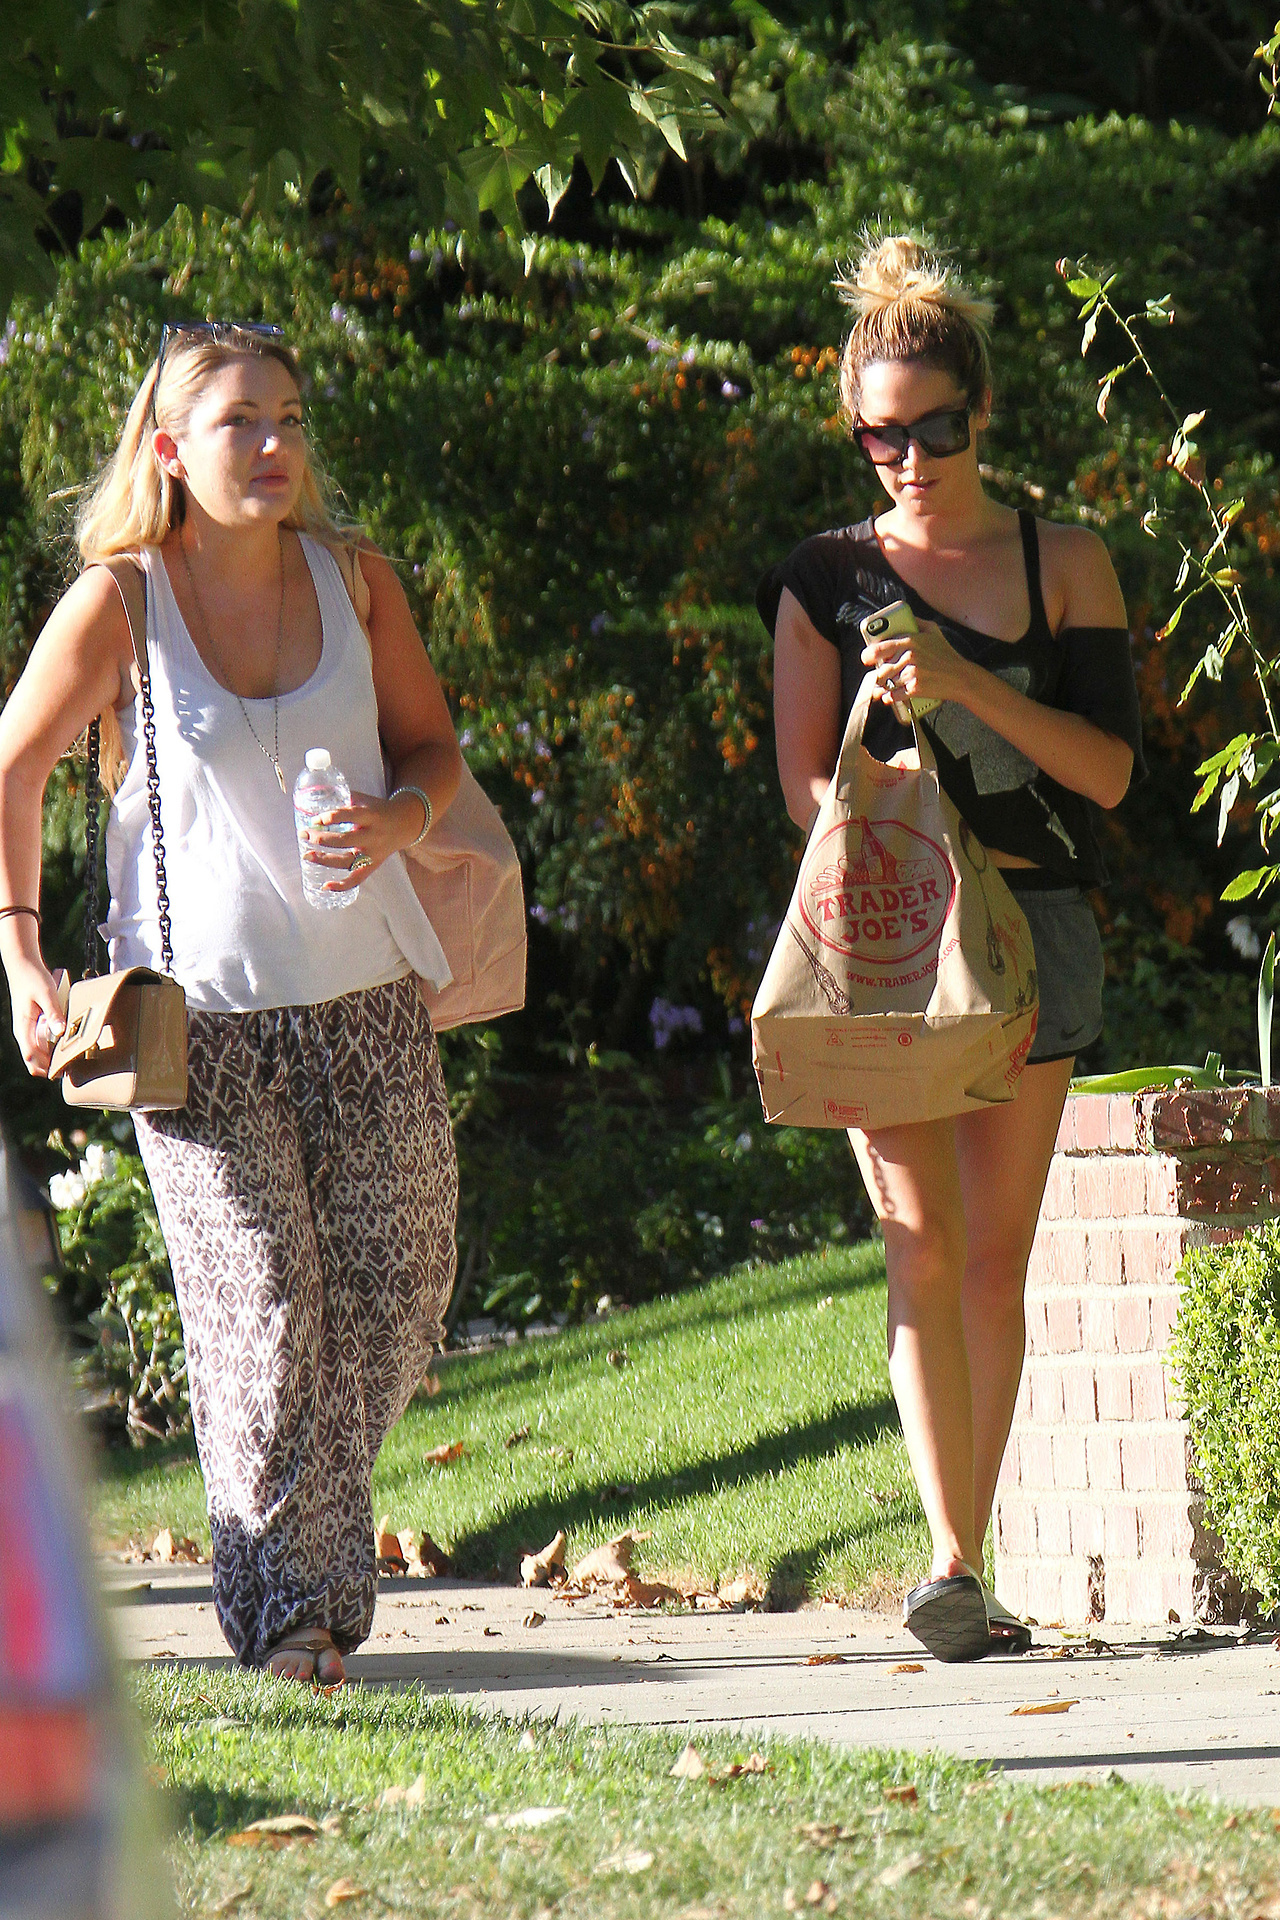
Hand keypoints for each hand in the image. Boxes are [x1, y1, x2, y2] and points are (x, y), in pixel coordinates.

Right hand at [8, 958, 66, 1076]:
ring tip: (72, 1058)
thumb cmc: (33, 977)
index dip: (46, 1067)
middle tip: (71, 1068)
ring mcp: (27, 1029)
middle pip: (33, 1059)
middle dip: (50, 1067)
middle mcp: (23, 1031)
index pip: (31, 1056)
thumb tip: (60, 1032)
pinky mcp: (33, 1024)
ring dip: (51, 1058)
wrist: (22, 964)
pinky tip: (66, 1044)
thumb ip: (53, 1013)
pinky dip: (51, 1048)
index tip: (64, 1069)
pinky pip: (41, 1043)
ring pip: (37, 1053)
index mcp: (23, 1027)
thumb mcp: (46, 994)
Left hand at [299, 788, 427, 893]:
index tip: (314, 819)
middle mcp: (373, 836)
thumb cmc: (378, 810)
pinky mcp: (373, 866)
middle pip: (344, 841)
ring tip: (307, 855)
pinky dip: (341, 886)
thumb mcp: (364, 800)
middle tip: (303, 833)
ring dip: (324, 859)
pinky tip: (325, 886)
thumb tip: (314, 800)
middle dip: (320, 838)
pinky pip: (357, 879)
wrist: (405, 824)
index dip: (330, 818)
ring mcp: (373, 853)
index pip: (349, 816)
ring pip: (346, 861)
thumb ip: (342, 799)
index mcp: (371, 816)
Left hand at [860, 618, 965, 710]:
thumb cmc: (946, 654)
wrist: (960, 677)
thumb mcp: (933, 631)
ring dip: (884, 685)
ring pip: (886, 683)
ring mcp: (911, 674)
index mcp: (910, 641)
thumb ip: (916, 622)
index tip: (867, 658)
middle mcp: (908, 657)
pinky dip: (889, 697)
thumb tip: (904, 616)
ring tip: (888, 683)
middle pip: (880, 669)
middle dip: (879, 673)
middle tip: (881, 673)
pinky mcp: (914, 689)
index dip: (868, 655)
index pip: (879, 648)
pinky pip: (892, 695)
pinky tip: (889, 695)